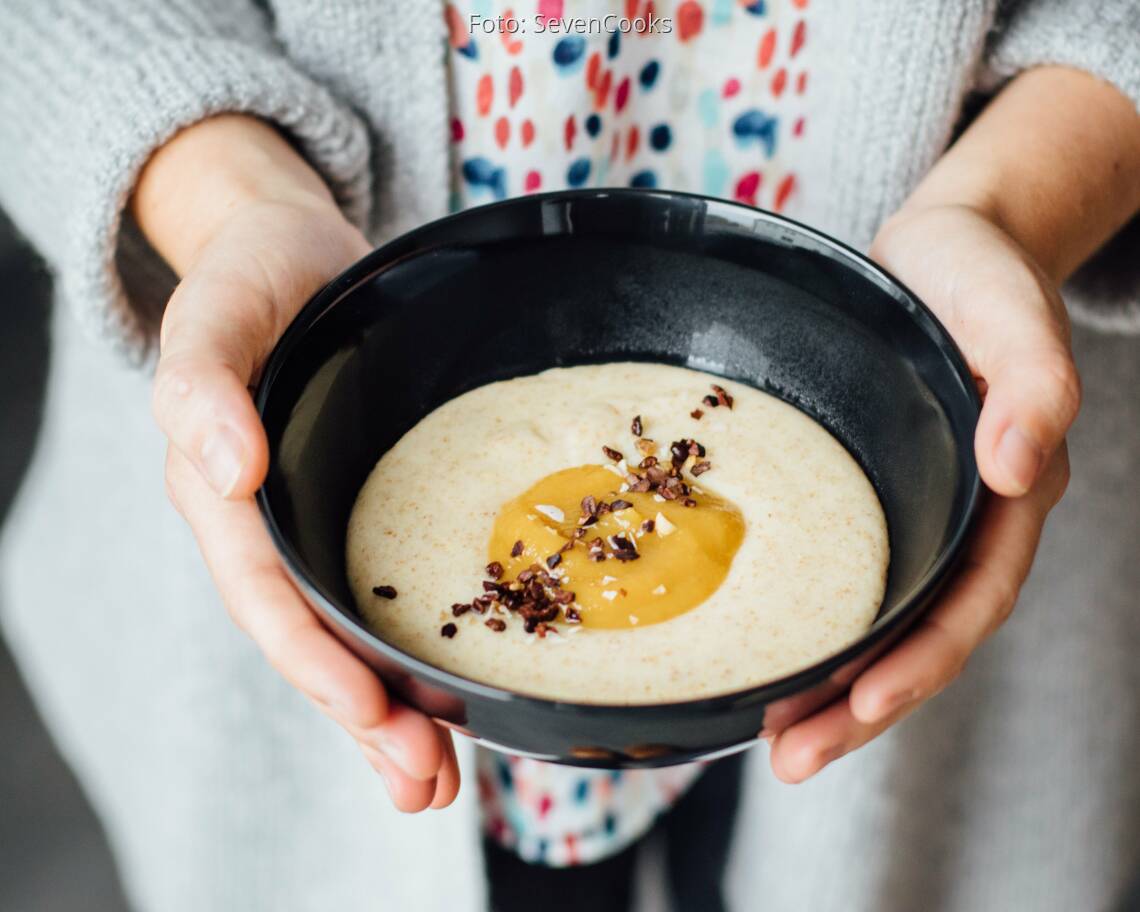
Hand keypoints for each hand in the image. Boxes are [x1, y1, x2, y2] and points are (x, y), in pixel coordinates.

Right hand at [141, 118, 458, 810]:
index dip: (317, 660)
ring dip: (392, 717)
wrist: (291, 255)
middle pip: (313, 642)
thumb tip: (223, 464)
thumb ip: (203, 383)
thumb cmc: (252, 278)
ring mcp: (314, 528)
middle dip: (367, 721)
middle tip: (427, 786)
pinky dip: (412, 658)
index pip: (269, 596)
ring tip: (439, 784)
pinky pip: (381, 599)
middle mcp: (270, 527)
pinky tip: (450, 705)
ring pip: (348, 640)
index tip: (375, 712)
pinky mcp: (358, 517)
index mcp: (224, 495)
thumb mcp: (216, 312)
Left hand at [768, 204, 1078, 781]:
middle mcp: (958, 522)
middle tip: (790, 761)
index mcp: (1004, 498)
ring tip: (766, 740)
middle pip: (915, 638)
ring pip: (874, 625)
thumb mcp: (1011, 312)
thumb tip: (1021, 468)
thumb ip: (1034, 383)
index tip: (860, 705)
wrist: (940, 253)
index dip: (919, 662)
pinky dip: (804, 627)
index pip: (967, 603)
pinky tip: (759, 655)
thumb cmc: (977, 277)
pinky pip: (838, 580)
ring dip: (825, 688)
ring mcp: (910, 517)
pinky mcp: (863, 501)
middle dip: (857, 708)